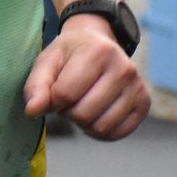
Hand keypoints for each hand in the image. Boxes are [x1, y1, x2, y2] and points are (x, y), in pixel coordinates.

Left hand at [23, 18, 148, 139]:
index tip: (56, 89)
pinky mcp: (144, 104)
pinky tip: (96, 114)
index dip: (53, 100)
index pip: (65, 94)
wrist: (99, 43)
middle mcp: (124, 68)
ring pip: (101, 127)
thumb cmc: (70, 55)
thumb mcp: (47, 62)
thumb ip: (36, 86)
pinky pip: (117, 133)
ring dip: (84, 123)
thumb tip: (32, 111)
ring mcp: (137, 86)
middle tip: (71, 98)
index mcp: (98, 52)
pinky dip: (100, 131)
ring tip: (83, 104)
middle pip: (83, 114)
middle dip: (69, 111)